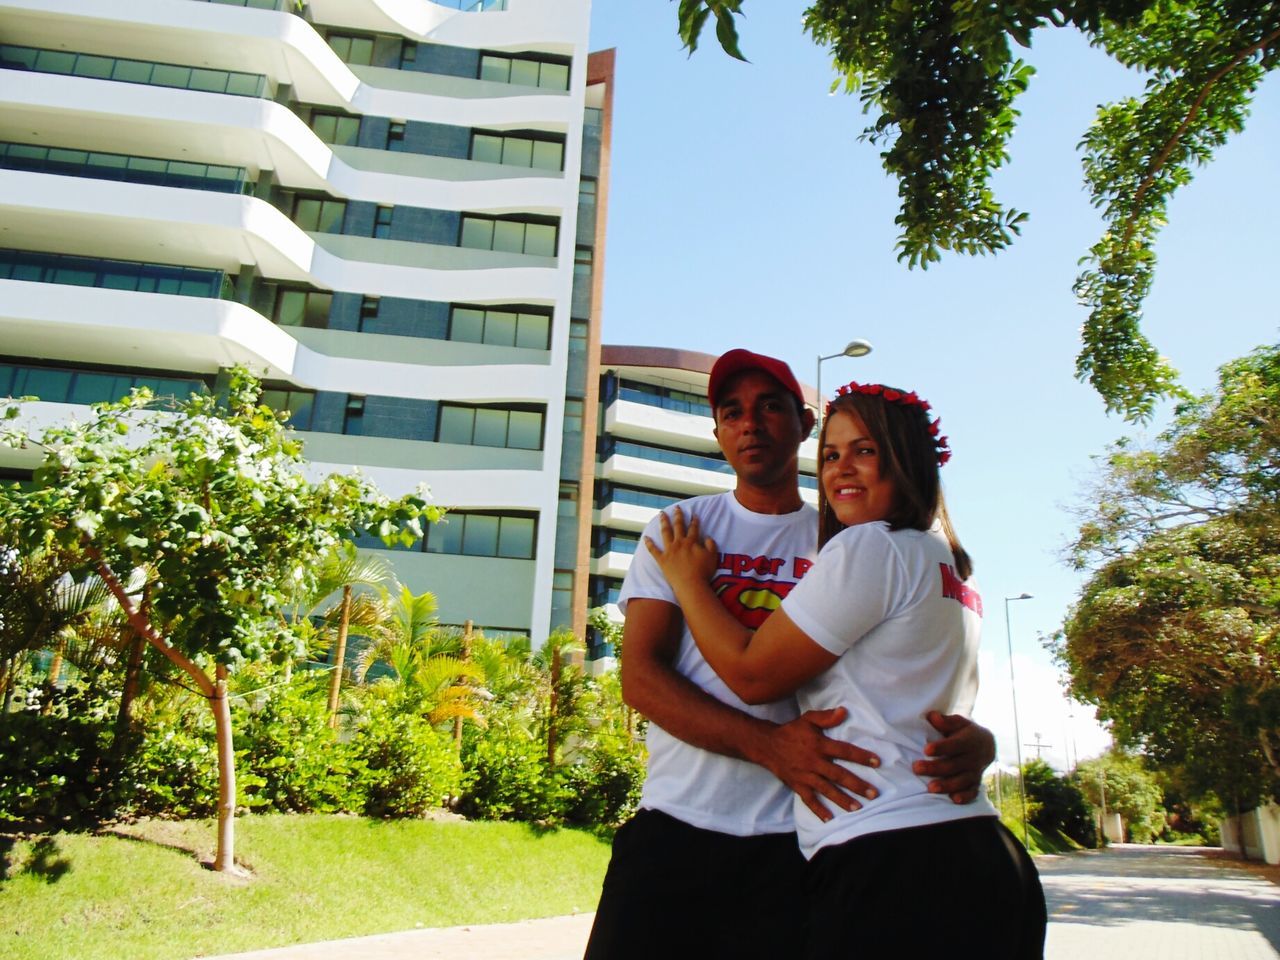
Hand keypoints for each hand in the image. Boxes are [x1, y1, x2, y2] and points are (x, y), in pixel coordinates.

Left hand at [644, 506, 717, 587]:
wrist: (691, 585)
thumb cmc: (703, 572)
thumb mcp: (712, 557)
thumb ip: (711, 545)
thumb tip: (708, 537)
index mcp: (691, 542)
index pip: (693, 528)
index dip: (694, 521)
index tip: (694, 515)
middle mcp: (679, 543)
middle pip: (678, 526)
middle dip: (678, 516)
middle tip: (677, 508)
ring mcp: (669, 551)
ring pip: (665, 533)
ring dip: (663, 522)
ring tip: (662, 514)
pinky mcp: (662, 560)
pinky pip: (653, 550)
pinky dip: (649, 543)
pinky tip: (646, 537)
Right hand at [753, 708, 880, 822]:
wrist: (767, 745)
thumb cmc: (791, 731)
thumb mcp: (808, 719)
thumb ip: (826, 717)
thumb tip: (844, 711)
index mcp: (819, 744)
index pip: (844, 751)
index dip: (861, 756)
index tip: (877, 762)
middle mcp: (813, 761)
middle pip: (838, 775)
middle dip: (857, 785)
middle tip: (874, 794)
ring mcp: (805, 775)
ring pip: (826, 789)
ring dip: (842, 799)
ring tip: (858, 808)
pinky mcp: (797, 785)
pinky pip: (809, 800)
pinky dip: (818, 810)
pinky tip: (829, 819)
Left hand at [913, 711, 994, 803]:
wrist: (987, 745)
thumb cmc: (964, 732)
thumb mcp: (959, 722)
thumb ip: (946, 721)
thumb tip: (932, 716)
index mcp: (968, 741)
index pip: (954, 745)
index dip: (941, 747)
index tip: (926, 749)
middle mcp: (972, 758)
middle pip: (953, 765)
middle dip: (934, 768)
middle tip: (916, 768)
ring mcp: (974, 772)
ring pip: (961, 781)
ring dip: (946, 785)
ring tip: (930, 788)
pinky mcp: (975, 783)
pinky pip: (972, 792)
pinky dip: (965, 797)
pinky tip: (954, 800)